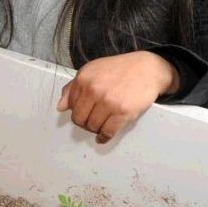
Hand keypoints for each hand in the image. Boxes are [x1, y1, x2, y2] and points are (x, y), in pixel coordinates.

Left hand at [57, 51, 178, 143]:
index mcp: (83, 78)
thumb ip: (73, 87)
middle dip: (84, 123)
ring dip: (95, 129)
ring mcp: (108, 102)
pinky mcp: (122, 112)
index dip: (77, 111)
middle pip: (79, 119)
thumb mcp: (92, 70)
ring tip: (100, 125)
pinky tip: (103, 136)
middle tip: (91, 122)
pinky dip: (103, 138)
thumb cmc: (120, 69)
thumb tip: (60, 106)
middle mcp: (93, 89)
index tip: (83, 113)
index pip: (71, 106)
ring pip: (92, 127)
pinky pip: (107, 132)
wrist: (146, 69)